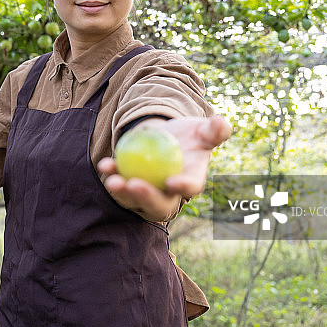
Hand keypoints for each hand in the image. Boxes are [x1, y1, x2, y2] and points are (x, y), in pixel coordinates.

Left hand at [98, 115, 231, 220]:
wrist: (167, 137)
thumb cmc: (190, 135)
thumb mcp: (203, 129)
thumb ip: (215, 129)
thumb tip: (221, 122)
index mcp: (191, 181)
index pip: (189, 188)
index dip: (182, 187)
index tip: (171, 181)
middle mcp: (170, 195)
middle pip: (159, 204)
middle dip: (146, 198)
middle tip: (134, 184)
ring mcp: (148, 194)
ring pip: (135, 200)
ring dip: (122, 193)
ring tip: (112, 180)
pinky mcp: (131, 186)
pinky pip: (121, 185)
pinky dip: (113, 175)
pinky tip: (105, 164)